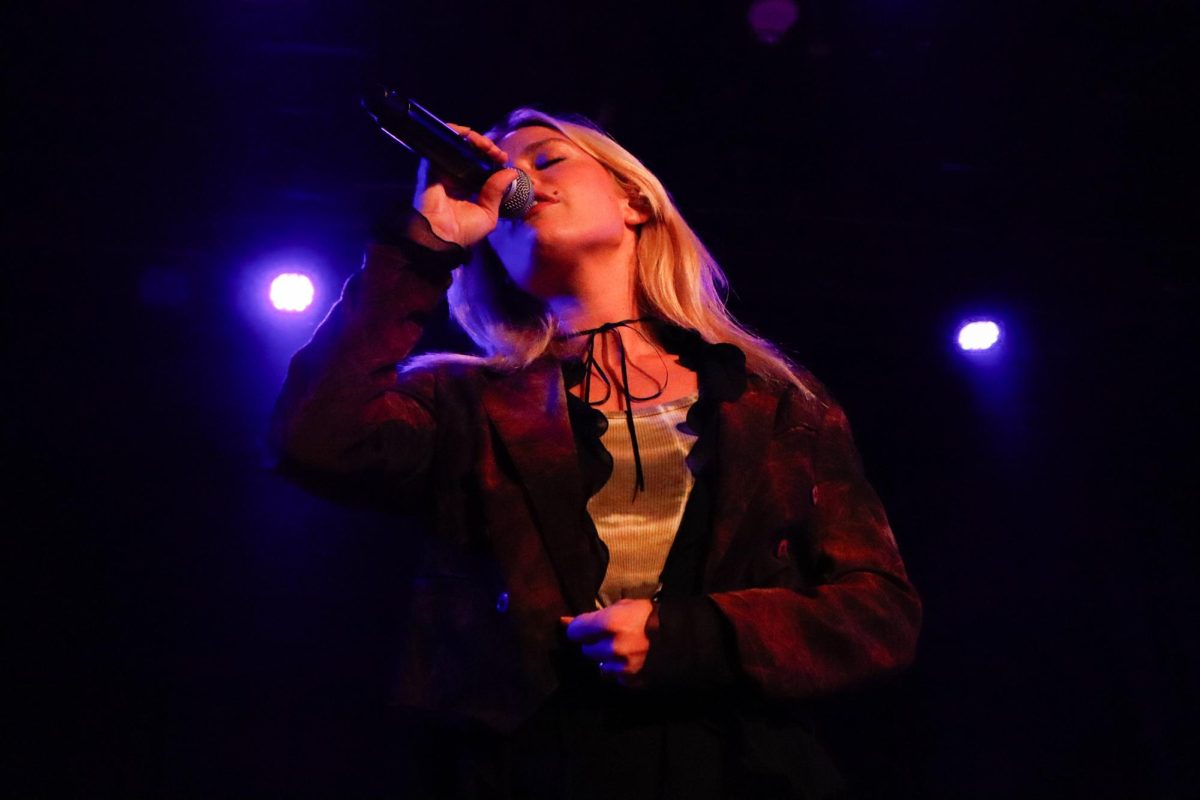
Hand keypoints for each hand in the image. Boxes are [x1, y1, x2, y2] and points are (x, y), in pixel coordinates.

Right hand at [413, 124, 517, 247]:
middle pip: (473, 154)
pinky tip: (468, 134)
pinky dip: (455, 134)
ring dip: (476, 140)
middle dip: (487, 148)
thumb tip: (511, 172)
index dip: (494, 160)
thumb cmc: (463, 232)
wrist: (440, 237)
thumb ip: (497, 193)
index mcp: (469, 190)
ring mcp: (445, 171)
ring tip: (487, 145)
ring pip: (461, 146)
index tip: (503, 158)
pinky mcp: (433, 165)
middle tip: (496, 152)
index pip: (483, 168)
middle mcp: (456, 178)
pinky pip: (444, 144)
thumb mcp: (488, 214)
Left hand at [562, 599, 653, 686]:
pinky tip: (633, 660)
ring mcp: (621, 667)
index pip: (575, 631)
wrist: (682, 638)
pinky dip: (619, 671)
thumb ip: (595, 615)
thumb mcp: (624, 607)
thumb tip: (565, 622)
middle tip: (611, 637)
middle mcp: (612, 647)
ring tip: (624, 649)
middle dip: (595, 644)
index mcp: (609, 623)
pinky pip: (615, 677)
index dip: (580, 629)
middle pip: (586, 650)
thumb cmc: (651, 617)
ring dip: (607, 659)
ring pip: (599, 665)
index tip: (585, 628)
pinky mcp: (630, 681)